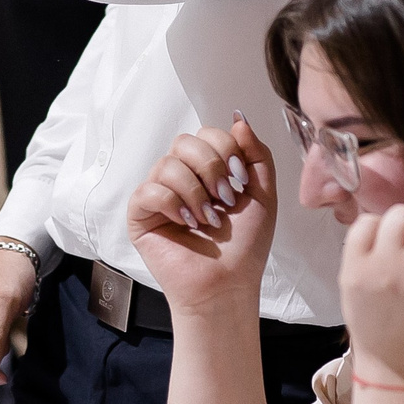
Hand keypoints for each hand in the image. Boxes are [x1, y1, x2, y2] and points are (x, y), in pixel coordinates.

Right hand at [126, 114, 275, 320]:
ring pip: (167, 165)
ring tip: (207, 219)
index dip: (225, 150)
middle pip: (184, 142)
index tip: (240, 180)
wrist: (228, 284)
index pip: (207, 133)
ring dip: (194, 192)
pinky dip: (173, 205)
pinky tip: (186, 223)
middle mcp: (181, 178)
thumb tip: (239, 118)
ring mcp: (159, 196)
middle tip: (225, 199)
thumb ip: (256, 154)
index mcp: (208, 171)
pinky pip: (149, 190)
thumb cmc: (245, 247)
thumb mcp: (263, 195)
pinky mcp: (141, 215)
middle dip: (210, 168)